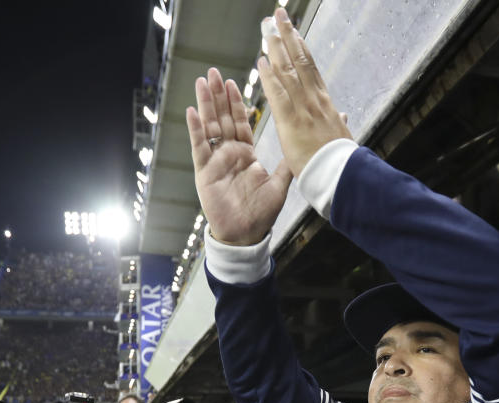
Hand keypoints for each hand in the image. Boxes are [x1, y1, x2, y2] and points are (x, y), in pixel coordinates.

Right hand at [186, 68, 291, 245]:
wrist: (247, 235)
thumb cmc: (262, 213)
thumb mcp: (281, 182)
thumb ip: (287, 161)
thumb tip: (306, 143)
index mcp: (246, 155)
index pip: (240, 122)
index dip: (236, 102)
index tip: (234, 81)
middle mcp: (229, 154)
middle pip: (222, 118)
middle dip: (218, 95)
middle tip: (213, 72)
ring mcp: (215, 162)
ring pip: (209, 127)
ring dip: (206, 104)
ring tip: (202, 82)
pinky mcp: (204, 172)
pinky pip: (200, 147)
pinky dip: (196, 129)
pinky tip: (192, 111)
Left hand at [258, 8, 352, 177]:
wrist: (341, 175)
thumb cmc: (339, 162)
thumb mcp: (340, 138)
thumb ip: (337, 123)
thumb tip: (343, 116)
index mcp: (325, 103)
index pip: (310, 69)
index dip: (301, 48)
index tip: (294, 32)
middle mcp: (315, 99)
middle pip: (299, 61)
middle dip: (288, 36)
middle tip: (278, 16)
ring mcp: (304, 107)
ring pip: (289, 70)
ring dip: (277, 47)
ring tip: (268, 26)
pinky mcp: (292, 121)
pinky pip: (278, 94)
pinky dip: (270, 76)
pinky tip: (262, 61)